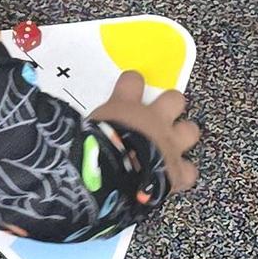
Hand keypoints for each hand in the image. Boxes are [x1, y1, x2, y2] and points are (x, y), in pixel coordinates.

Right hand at [90, 67, 199, 196]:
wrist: (110, 176)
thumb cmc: (91, 149)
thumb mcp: (83, 128)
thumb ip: (89, 123)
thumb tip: (67, 121)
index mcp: (125, 107)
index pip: (132, 80)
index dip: (133, 82)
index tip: (131, 85)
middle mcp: (153, 121)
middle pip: (175, 99)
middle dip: (170, 106)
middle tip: (160, 116)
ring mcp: (170, 145)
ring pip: (190, 130)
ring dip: (183, 136)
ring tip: (173, 143)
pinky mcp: (178, 172)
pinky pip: (190, 171)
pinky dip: (183, 174)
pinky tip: (174, 178)